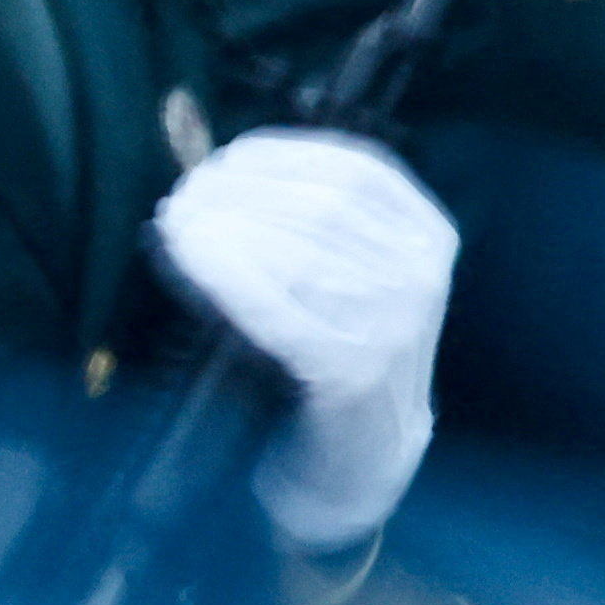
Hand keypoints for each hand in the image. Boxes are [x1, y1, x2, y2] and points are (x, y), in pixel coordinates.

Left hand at [152, 123, 452, 554]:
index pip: (354, 167)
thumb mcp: (341, 272)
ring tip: (175, 226)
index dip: (279, 155)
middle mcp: (422, 275)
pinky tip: (189, 261)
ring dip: (221, 230)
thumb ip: (300, 212)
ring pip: (294, 250)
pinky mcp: (354, 371)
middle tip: (179, 198)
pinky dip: (225, 278)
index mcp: (429, 236)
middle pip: (318, 205)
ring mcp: (395, 325)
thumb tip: (205, 141)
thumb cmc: (336, 356)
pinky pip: (276, 308)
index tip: (220, 160)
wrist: (361, 463)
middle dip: (238, 193)